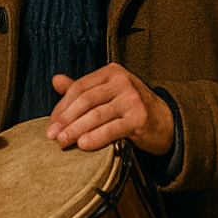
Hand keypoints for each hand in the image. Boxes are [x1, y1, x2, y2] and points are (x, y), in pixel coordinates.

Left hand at [49, 63, 173, 154]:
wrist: (167, 122)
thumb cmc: (130, 107)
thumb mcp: (107, 94)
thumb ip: (82, 89)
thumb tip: (55, 80)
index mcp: (111, 72)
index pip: (79, 88)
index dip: (62, 106)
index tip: (50, 124)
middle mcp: (123, 82)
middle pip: (85, 100)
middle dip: (65, 119)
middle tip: (52, 135)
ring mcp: (133, 99)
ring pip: (96, 115)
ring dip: (76, 129)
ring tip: (63, 142)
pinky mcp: (140, 118)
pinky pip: (112, 129)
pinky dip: (96, 137)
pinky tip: (83, 145)